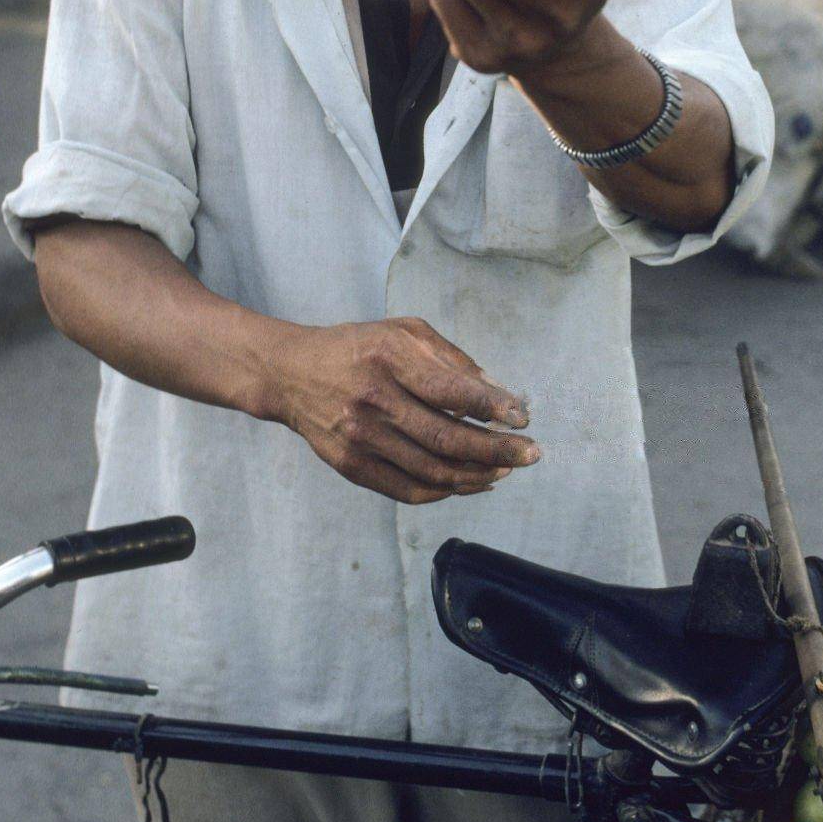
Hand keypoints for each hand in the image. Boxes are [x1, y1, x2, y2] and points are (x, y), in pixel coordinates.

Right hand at [267, 315, 537, 502]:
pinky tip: (471, 482)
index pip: (451, 390)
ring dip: (477, 475)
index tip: (523, 417)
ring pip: (431, 470)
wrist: (291, 374)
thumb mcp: (402, 331)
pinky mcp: (351, 465)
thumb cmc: (357, 347)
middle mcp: (373, 399)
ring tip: (506, 470)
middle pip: (447, 438)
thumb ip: (450, 357)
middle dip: (497, 450)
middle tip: (531, 454)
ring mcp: (360, 437)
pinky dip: (445, 490)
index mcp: (389, 357)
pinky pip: (407, 489)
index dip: (493, 407)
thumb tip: (495, 390)